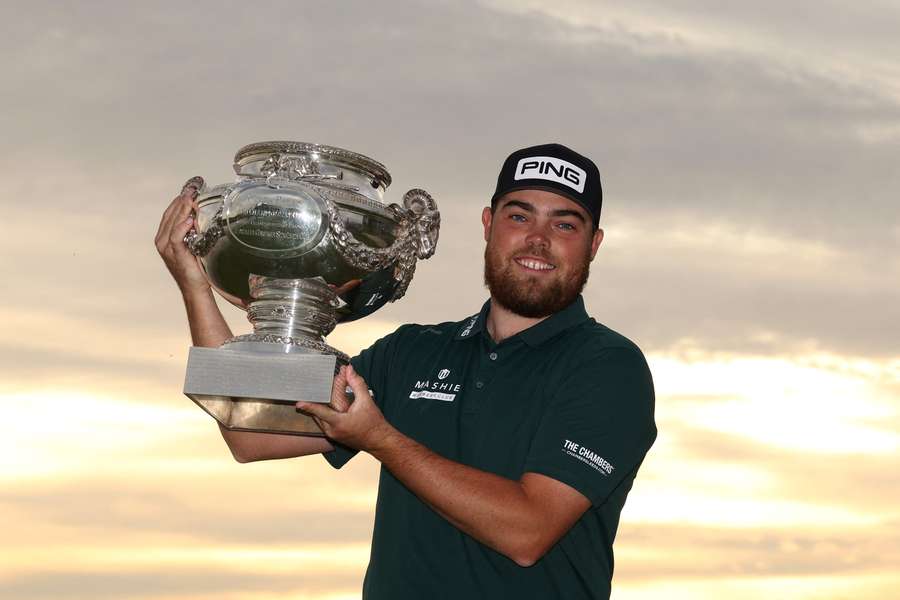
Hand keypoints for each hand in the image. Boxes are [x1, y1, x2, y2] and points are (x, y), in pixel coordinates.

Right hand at [155, 176, 209, 295]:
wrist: (195, 287)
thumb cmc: (196, 267)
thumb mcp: (194, 244)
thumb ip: (194, 230)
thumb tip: (203, 214)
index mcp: (165, 236)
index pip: (170, 212)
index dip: (179, 200)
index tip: (190, 189)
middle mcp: (163, 241)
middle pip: (170, 214)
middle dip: (181, 201)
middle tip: (192, 189)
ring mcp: (167, 248)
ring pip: (172, 223)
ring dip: (182, 210)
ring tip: (191, 199)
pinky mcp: (175, 255)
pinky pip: (176, 237)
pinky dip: (182, 227)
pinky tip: (190, 220)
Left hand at [297, 365, 393, 451]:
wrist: (380, 441)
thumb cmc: (374, 424)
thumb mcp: (366, 401)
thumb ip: (357, 384)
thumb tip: (349, 370)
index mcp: (339, 423)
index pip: (320, 412)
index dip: (309, 406)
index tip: (299, 403)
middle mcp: (333, 431)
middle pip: (319, 412)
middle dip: (319, 399)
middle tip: (320, 386)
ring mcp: (333, 435)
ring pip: (321, 418)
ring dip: (322, 406)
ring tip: (325, 393)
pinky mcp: (335, 436)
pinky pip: (325, 422)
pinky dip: (325, 413)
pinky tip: (330, 404)